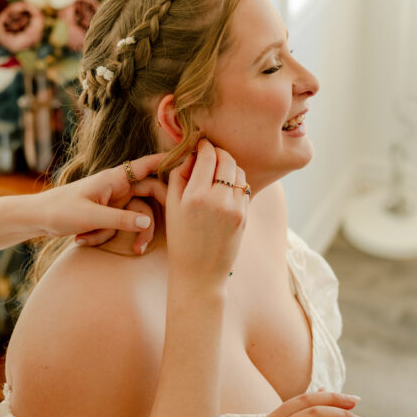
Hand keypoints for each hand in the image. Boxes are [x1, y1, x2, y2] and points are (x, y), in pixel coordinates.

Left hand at [34, 153, 167, 252]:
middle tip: (145, 242)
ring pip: (135, 216)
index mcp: (115, 178)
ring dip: (119, 233)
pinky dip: (103, 235)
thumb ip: (121, 220)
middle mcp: (119, 186)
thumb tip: (149, 224)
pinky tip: (82, 238)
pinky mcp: (108, 213)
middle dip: (148, 221)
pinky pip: (119, 225)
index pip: (149, 165)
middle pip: (150, 196)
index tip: (193, 162)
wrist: (38, 218)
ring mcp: (114, 200)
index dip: (171, 162)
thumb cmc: (61, 210)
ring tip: (95, 242)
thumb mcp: (91, 217)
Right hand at [164, 139, 248, 289]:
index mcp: (196, 196)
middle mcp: (218, 200)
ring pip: (238, 172)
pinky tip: (224, 189)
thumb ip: (179, 176)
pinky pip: (244, 189)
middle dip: (219, 153)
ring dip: (229, 166)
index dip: (204, 146)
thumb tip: (192, 156)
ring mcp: (236, 208)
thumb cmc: (181, 239)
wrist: (199, 272)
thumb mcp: (171, 206)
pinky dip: (235, 183)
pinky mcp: (245, 216)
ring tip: (218, 171)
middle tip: (211, 153)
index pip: (207, 157)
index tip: (201, 144)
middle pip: (227, 160)